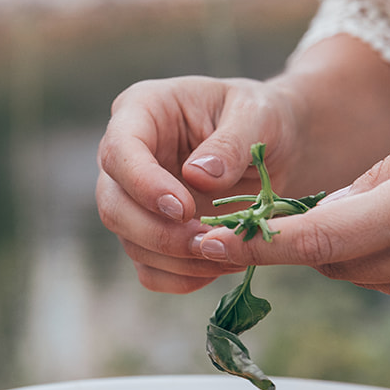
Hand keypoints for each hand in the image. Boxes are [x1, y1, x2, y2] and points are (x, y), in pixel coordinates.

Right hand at [95, 75, 307, 293]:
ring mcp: (134, 201)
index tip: (183, 209)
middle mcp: (127, 158)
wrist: (276, 148)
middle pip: (113, 205)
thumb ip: (232, 142)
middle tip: (207, 241)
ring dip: (177, 260)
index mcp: (141, 111)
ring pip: (131, 243)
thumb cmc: (261, 118)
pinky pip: (150, 270)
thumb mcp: (258, 115)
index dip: (144, 184)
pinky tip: (219, 266)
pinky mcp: (151, 235)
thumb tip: (197, 176)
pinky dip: (182, 278)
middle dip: (159, 233)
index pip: (119, 150)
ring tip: (225, 254)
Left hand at [191, 93, 389, 299]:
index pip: (321, 239)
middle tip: (258, 217)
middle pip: (334, 265)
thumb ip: (384, 177)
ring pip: (367, 276)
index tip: (208, 244)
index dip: (258, 246)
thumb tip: (328, 213)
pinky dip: (381, 256)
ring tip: (332, 210)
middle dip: (294, 245)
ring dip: (339, 251)